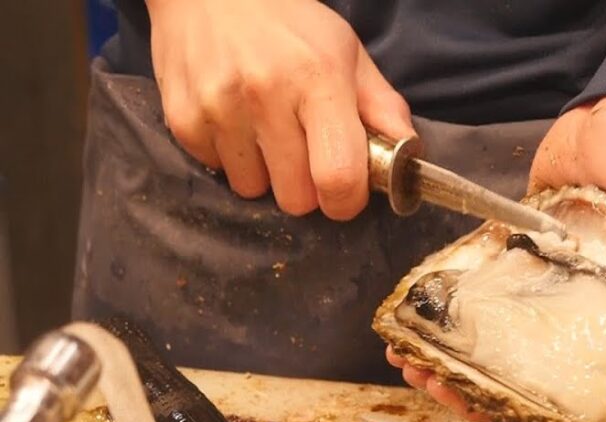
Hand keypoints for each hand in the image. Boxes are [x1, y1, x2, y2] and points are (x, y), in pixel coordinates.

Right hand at [145, 0, 414, 219]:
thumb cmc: (288, 23)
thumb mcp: (347, 52)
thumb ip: (381, 107)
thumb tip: (410, 155)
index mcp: (318, 81)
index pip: (338, 177)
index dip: (346, 201)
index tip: (345, 193)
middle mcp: (265, 96)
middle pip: (296, 199)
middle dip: (306, 189)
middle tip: (305, 157)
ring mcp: (219, 108)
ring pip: (254, 190)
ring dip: (266, 174)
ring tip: (266, 133)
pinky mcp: (183, 118)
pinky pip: (217, 170)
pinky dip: (230, 158)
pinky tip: (235, 122)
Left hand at [387, 96, 605, 421]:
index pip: (596, 410)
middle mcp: (589, 329)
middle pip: (538, 394)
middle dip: (488, 411)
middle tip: (448, 405)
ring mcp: (548, 304)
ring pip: (502, 361)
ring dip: (459, 375)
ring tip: (420, 375)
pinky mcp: (515, 275)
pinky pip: (478, 313)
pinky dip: (447, 330)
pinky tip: (416, 338)